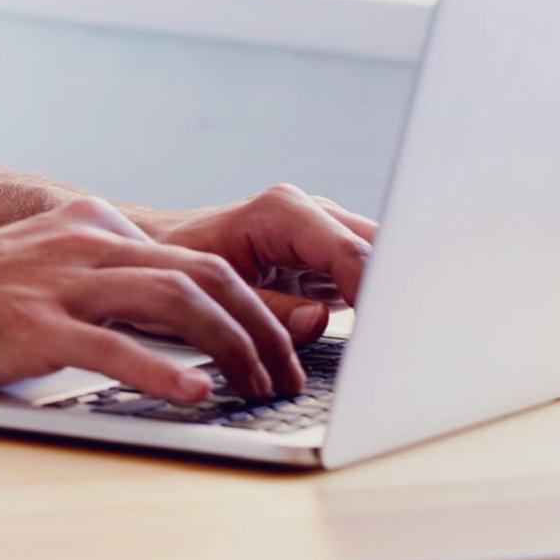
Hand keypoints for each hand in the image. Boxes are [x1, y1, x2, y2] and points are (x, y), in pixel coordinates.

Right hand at [0, 196, 306, 402]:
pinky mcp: (30, 325)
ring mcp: (57, 281)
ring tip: (260, 389)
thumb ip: (100, 282)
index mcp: (91, 225)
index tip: (281, 347)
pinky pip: (113, 346)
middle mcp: (83, 241)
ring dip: (233, 348)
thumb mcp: (41, 268)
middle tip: (288, 376)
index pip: (198, 259)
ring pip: (176, 300)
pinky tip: (193, 394)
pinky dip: (162, 370)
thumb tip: (170, 324)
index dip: (253, 305)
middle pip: (205, 274)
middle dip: (261, 328)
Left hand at [130, 183, 380, 346]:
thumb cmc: (171, 264)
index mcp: (283, 212)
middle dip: (395, 295)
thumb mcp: (210, 292)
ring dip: (389, 301)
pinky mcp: (325, 260)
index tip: (391, 331)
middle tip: (405, 344)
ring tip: (399, 346)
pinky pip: (363, 279)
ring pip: (379, 264)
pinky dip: (373, 307)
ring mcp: (322, 235)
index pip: (351, 253)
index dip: (377, 292)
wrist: (154, 248)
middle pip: (378, 253)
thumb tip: (321, 319)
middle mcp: (311, 215)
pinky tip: (379, 341)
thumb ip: (269, 310)